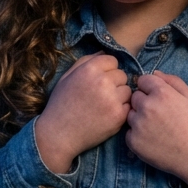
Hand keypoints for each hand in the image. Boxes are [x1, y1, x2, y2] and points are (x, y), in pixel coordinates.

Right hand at [35, 53, 130, 173]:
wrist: (58, 134)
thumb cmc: (61, 104)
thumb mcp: (67, 77)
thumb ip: (86, 61)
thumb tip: (104, 52)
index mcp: (89, 70)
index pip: (112, 60)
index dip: (106, 70)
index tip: (98, 80)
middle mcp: (102, 82)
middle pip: (122, 75)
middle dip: (114, 82)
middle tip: (100, 94)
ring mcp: (112, 99)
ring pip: (127, 90)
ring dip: (119, 96)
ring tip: (103, 105)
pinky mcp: (119, 115)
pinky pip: (129, 106)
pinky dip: (121, 110)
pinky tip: (106, 114)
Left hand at [126, 71, 187, 187]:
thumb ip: (173, 81)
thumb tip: (155, 73)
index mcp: (162, 93)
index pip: (143, 80)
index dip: (150, 88)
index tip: (158, 97)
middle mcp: (147, 106)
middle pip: (135, 97)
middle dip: (144, 102)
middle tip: (159, 115)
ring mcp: (138, 124)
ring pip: (131, 114)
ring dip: (139, 118)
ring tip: (156, 128)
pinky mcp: (133, 141)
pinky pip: (129, 132)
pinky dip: (138, 135)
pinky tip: (152, 139)